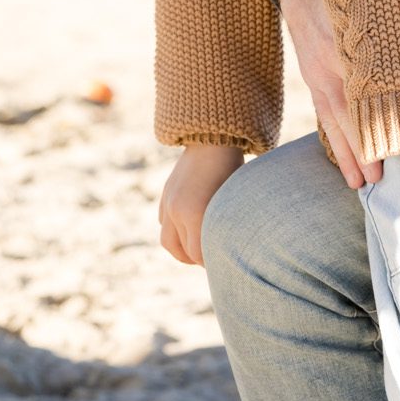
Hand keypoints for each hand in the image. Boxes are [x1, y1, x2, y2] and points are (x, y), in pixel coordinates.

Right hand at [159, 145, 243, 264]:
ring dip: (182, 249)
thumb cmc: (234, 169)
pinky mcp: (166, 193)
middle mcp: (176, 209)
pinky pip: (164, 222)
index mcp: (195, 213)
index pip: (197, 255)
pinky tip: (190, 229)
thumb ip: (227, 226)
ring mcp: (168, 201)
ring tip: (199, 250)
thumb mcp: (234, 200)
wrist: (213, 137)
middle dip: (196, 260)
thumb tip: (231, 248)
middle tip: (213, 261)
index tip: (225, 263)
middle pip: (181, 252)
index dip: (211, 263)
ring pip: (167, 240)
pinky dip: (175, 231)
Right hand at [274, 0, 382, 187]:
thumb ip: (394, 24)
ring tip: (359, 184)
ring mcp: (317, 73)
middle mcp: (329, 62)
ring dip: (347, 152)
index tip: (391, 146)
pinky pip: (325, 113)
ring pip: (334, 119)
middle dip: (361, 147)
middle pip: (346, 113)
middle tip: (376, 181)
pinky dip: (337, 137)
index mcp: (347, 43)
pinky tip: (347, 160)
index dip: (374, 119)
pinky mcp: (313, 77)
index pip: (362, 89)